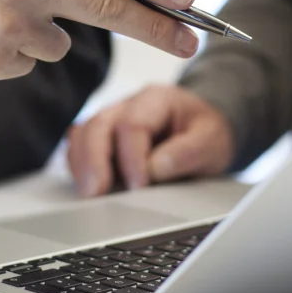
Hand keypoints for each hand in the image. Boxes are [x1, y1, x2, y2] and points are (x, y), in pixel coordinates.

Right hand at [67, 85, 234, 195]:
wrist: (204, 129)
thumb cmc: (206, 133)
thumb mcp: (212, 140)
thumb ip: (188, 152)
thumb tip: (156, 168)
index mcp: (157, 99)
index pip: (132, 124)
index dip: (132, 157)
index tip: (139, 186)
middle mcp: (128, 105)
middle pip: (98, 125)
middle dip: (94, 160)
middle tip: (96, 192)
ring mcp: (112, 119)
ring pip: (83, 133)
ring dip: (82, 164)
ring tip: (89, 193)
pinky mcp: (103, 137)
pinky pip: (79, 146)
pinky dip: (79, 165)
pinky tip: (87, 185)